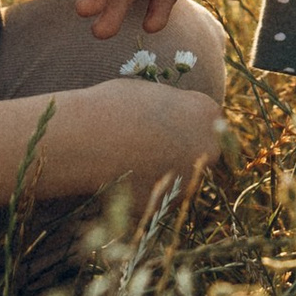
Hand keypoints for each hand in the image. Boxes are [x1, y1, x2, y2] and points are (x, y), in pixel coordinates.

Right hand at [53, 76, 226, 201]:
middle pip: (202, 148)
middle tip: (150, 143)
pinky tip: (124, 177)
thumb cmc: (114, 105)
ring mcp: (192, 178)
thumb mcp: (152, 93)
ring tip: (131, 158)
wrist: (87, 138)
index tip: (165, 122)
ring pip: (183, 175)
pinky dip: (147, 189)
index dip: (185, 120)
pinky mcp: (170, 202)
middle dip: (182, 147)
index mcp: (207, 112)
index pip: (207, 118)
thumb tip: (175, 118)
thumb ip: (174, 108)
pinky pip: (161, 194)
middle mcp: (208, 147)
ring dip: (166, 170)